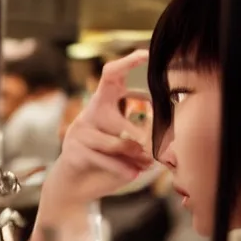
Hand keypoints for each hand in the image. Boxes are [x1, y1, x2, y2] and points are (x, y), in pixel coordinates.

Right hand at [45, 50, 154, 206]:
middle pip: (114, 114)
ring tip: (146, 164)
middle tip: (155, 148)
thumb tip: (166, 140)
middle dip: (138, 132)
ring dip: (135, 156)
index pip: (111, 75)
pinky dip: (123, 169)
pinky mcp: (74, 151)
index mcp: (102, 103)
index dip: (127, 63)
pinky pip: (106, 159)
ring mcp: (80, 131)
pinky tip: (133, 174)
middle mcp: (89, 113)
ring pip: (116, 142)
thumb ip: (142, 138)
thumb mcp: (126, 144)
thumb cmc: (105, 160)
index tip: (146, 54)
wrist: (76, 186)